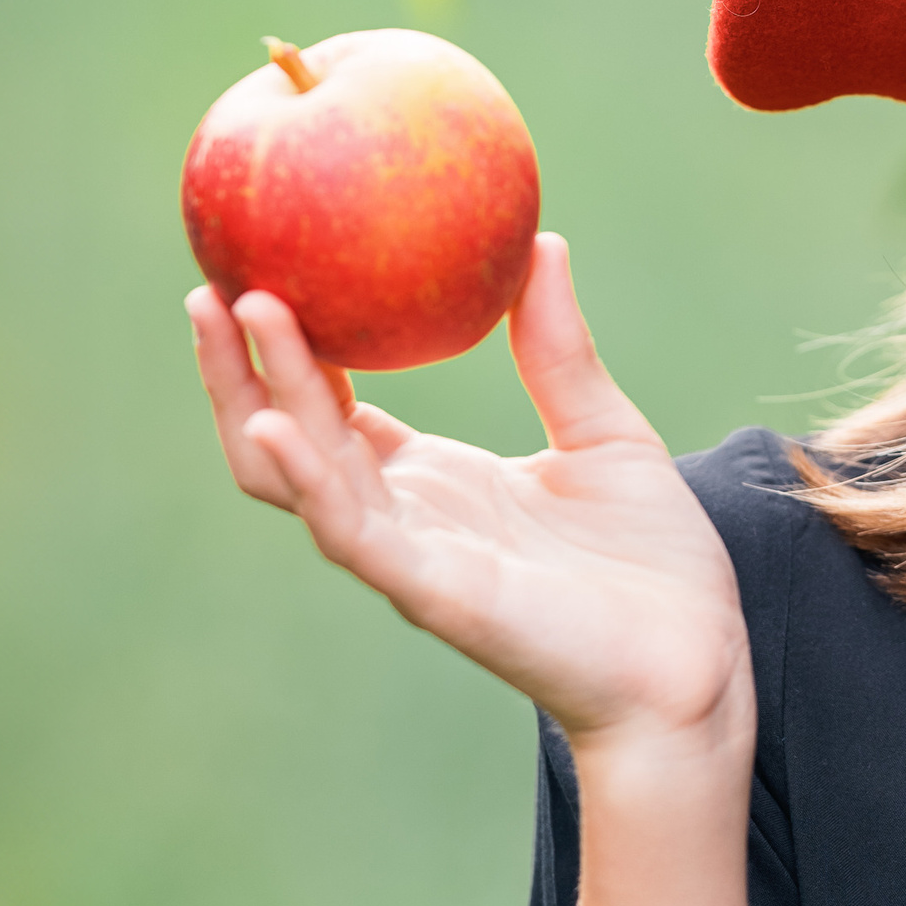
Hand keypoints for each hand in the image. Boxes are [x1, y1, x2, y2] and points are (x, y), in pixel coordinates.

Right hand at [189, 234, 751, 766]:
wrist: (695, 663)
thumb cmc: (652, 562)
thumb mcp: (606, 433)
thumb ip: (560, 350)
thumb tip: (539, 242)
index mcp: (434, 481)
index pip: (330, 408)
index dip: (289, 348)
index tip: (261, 269)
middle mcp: (405, 516)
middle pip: (286, 437)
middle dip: (238, 367)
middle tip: (210, 284)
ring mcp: (409, 556)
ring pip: (297, 476)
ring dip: (258, 396)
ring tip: (235, 313)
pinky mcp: (432, 592)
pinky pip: (351, 533)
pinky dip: (307, 478)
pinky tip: (275, 425)